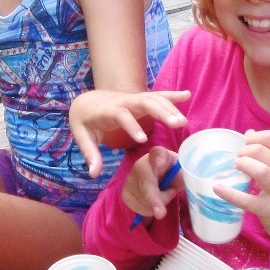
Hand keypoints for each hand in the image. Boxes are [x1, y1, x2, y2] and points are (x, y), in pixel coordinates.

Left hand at [70, 89, 189, 177]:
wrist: (85, 102)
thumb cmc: (85, 122)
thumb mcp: (82, 137)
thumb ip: (90, 154)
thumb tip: (93, 174)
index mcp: (106, 110)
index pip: (120, 114)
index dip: (131, 125)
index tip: (143, 140)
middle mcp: (122, 101)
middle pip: (143, 102)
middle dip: (161, 111)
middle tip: (177, 125)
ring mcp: (132, 98)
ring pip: (153, 98)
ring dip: (169, 107)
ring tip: (183, 122)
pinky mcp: (139, 99)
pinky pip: (157, 95)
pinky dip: (171, 95)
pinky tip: (187, 95)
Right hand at [122, 146, 183, 223]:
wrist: (154, 178)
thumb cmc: (171, 174)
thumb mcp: (181, 171)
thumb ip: (182, 176)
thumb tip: (181, 183)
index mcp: (158, 155)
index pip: (158, 154)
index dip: (159, 158)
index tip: (160, 163)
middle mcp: (140, 165)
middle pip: (147, 185)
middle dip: (153, 200)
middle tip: (161, 213)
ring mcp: (130, 179)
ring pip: (146, 201)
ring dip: (158, 205)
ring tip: (162, 195)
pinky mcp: (125, 194)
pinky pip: (140, 209)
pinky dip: (150, 210)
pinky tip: (152, 201)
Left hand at [215, 129, 269, 269]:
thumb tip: (249, 133)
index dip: (254, 137)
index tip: (245, 143)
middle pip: (261, 151)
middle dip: (244, 151)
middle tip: (238, 159)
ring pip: (259, 170)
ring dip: (242, 164)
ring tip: (235, 166)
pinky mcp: (269, 210)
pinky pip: (246, 200)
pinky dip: (229, 193)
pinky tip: (217, 188)